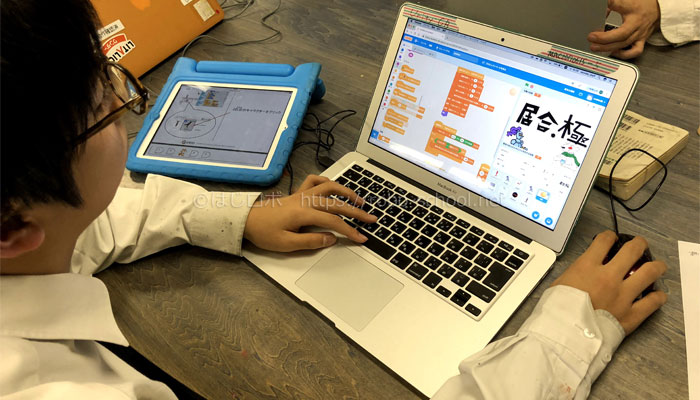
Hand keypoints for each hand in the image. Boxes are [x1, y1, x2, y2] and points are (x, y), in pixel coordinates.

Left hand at [244, 175, 376, 251]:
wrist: (247, 220)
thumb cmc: (264, 232)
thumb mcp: (286, 244)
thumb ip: (310, 241)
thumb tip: (331, 239)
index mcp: (304, 213)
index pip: (333, 221)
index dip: (350, 230)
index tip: (362, 237)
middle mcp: (305, 200)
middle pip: (337, 203)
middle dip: (357, 212)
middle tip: (371, 219)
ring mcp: (302, 194)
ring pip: (329, 187)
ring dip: (346, 192)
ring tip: (359, 200)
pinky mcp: (298, 193)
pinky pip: (315, 180)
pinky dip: (326, 181)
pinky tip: (334, 187)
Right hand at [551, 231, 666, 334]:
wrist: (563, 335)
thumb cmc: (556, 312)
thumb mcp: (557, 284)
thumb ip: (574, 274)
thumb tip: (582, 272)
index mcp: (587, 267)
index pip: (604, 241)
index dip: (609, 236)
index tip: (611, 238)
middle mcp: (608, 277)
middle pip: (632, 250)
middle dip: (638, 244)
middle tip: (640, 245)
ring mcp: (622, 295)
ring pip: (649, 272)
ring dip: (656, 266)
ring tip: (658, 266)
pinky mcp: (631, 314)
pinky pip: (652, 302)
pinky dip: (658, 297)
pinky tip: (658, 295)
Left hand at [587, 0, 659, 58]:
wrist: (658, 9)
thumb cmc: (643, 5)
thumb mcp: (626, 2)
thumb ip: (612, 4)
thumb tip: (598, 4)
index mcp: (634, 19)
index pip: (619, 29)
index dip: (605, 35)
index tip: (592, 35)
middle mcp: (637, 29)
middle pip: (621, 39)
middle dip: (604, 42)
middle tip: (591, 41)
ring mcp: (640, 36)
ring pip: (625, 46)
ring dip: (609, 49)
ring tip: (596, 48)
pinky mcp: (641, 41)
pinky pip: (634, 52)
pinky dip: (623, 55)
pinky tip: (613, 52)